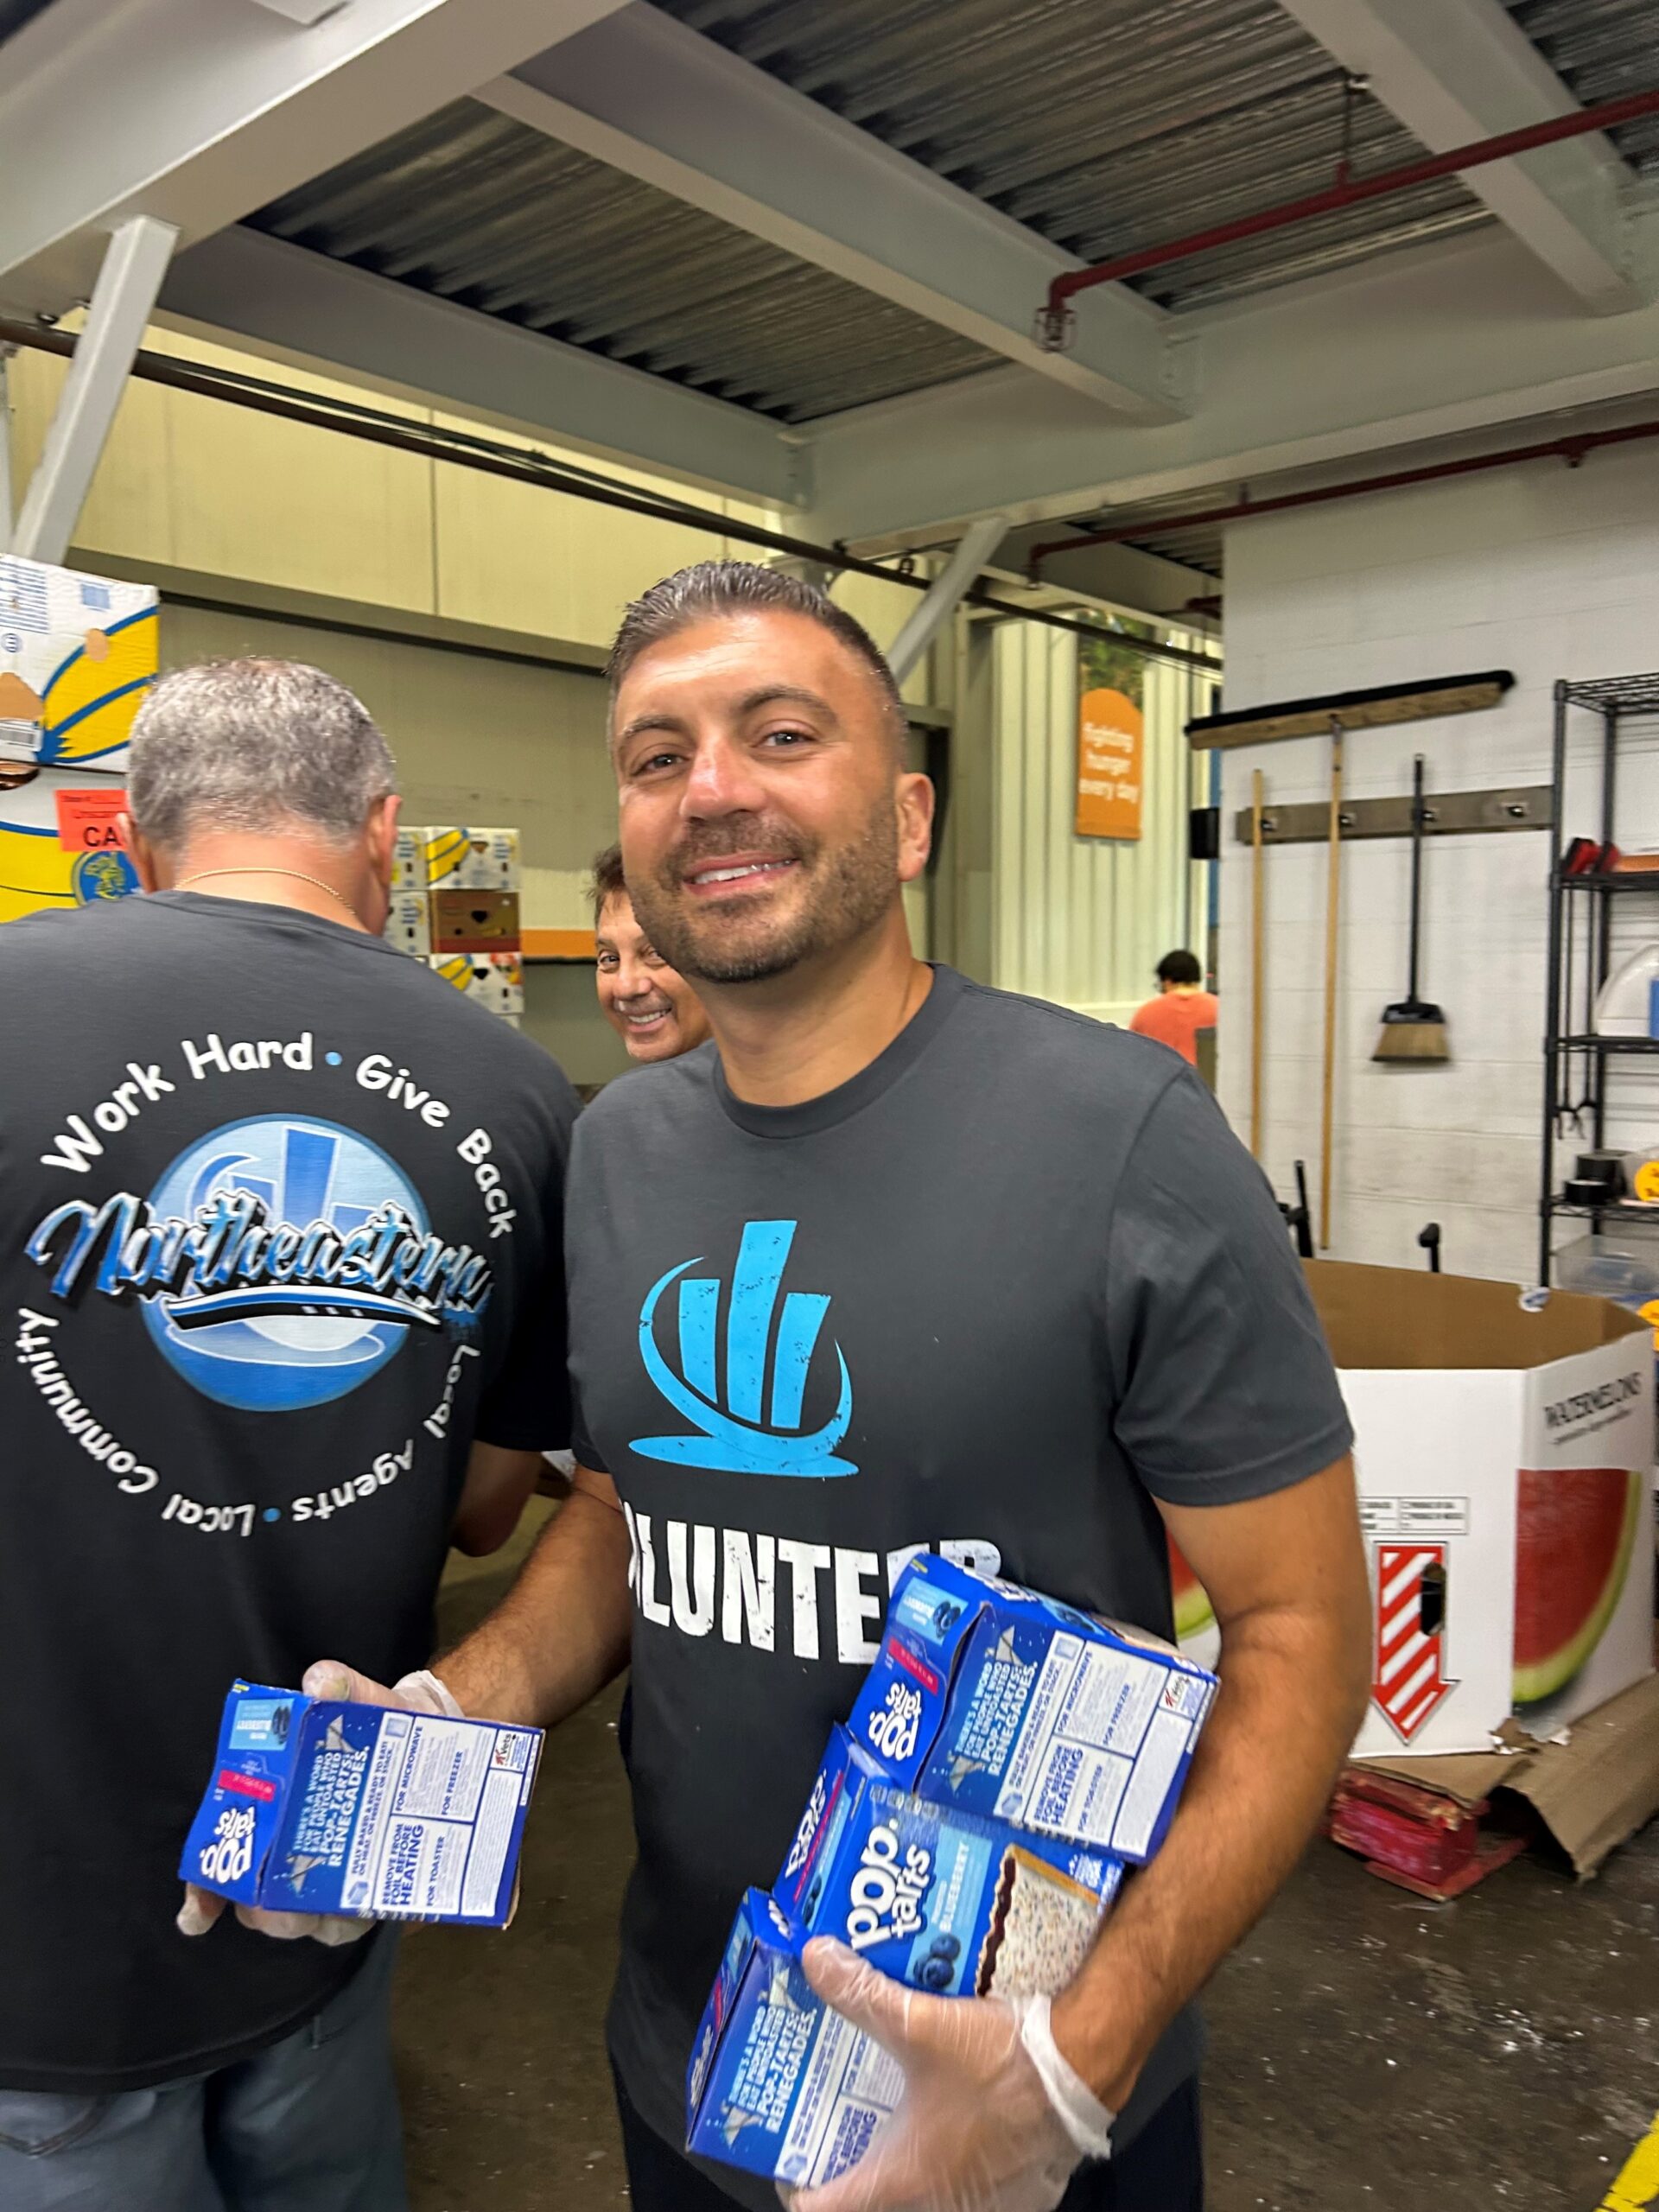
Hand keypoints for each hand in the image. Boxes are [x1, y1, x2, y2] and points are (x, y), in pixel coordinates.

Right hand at [177, 1661, 460, 1946]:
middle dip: (263, 1910)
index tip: (196, 1917)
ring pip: (303, 1920)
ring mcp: (331, 1879)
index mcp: (276, 1812)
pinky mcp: (370, 1893)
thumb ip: (340, 1687)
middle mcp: (295, 1853)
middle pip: (260, 1904)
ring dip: (304, 1919)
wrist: (435, 1738)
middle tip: (274, 1901)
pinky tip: (355, 1912)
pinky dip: (345, 1923)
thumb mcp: (362, 1701)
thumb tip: (319, 1683)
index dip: (203, 1892)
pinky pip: (348, 1923)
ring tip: (320, 1908)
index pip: (224, 1860)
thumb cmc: (383, 1725)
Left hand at [783, 1941, 1087, 2211]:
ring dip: (909, 2157)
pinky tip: (958, 2116)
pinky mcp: (1019, 2192)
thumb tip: (817, 1960)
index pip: (826, 2206)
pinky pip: (974, 2187)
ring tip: (896, 2108)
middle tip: (840, 2114)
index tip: (789, 2156)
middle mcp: (938, 2200)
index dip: (800, 2180)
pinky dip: (959, 2159)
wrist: (1082, 2068)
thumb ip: (861, 1992)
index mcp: (903, 2176)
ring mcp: (983, 2203)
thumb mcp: (920, 2020)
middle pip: (876, 2197)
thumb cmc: (1005, 2062)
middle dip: (854, 2155)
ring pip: (926, 2192)